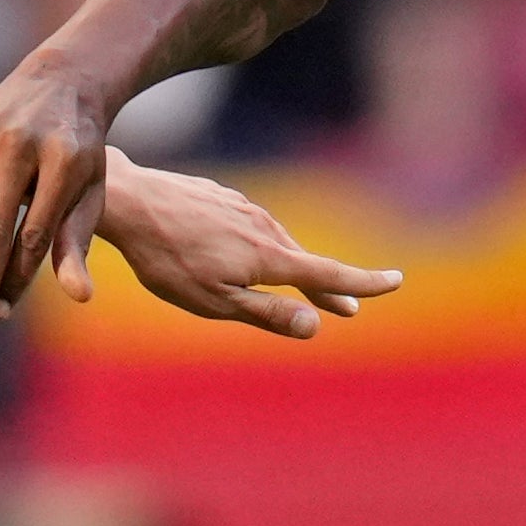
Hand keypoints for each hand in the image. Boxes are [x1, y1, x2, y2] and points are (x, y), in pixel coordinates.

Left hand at [93, 159, 402, 336]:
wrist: (129, 200)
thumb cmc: (167, 260)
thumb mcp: (214, 301)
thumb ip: (267, 313)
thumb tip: (316, 327)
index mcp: (269, 258)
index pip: (329, 275)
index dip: (364, 283)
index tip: (395, 281)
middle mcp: (265, 229)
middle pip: (305, 263)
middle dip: (327, 288)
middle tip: (347, 308)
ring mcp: (245, 209)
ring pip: (278, 244)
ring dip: (291, 267)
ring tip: (294, 286)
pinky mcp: (224, 198)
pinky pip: (253, 228)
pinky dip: (261, 246)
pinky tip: (243, 252)